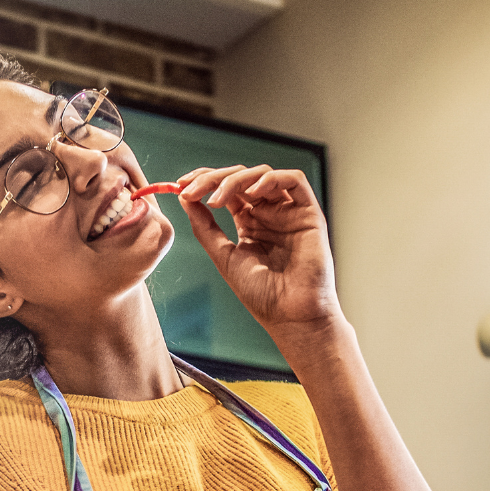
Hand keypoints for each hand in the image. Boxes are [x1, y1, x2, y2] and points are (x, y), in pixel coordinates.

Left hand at [176, 165, 342, 334]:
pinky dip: (270, 179)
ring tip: (216, 199)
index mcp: (250, 223)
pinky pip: (294, 180)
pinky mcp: (308, 213)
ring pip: (263, 174)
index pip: (227, 190)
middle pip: (241, 178)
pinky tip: (251, 192)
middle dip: (213, 178)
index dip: (205, 182)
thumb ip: (206, 227)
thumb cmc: (262, 294)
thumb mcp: (224, 257)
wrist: (290, 316)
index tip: (180, 186)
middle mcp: (269, 214)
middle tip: (191, 189)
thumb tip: (185, 198)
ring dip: (235, 180)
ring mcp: (289, 212)